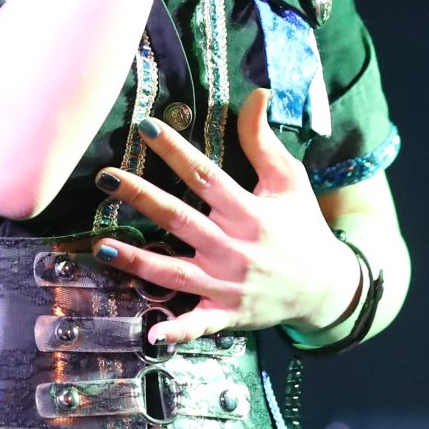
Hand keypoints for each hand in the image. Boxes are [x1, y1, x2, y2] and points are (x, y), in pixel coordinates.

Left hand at [90, 88, 356, 344]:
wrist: (327, 288)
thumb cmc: (303, 228)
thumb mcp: (290, 181)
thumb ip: (264, 141)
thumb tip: (257, 94)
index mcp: (249, 211)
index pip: (206, 176)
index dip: (176, 151)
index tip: (147, 127)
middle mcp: (234, 247)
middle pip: (180, 218)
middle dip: (141, 198)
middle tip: (106, 178)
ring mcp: (227, 284)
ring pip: (175, 271)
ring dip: (138, 261)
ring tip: (101, 246)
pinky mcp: (226, 313)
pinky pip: (198, 323)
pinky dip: (178, 330)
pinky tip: (153, 334)